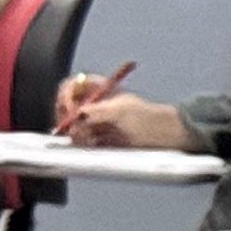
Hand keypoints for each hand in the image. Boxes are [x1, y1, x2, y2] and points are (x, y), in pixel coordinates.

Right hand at [62, 93, 185, 150]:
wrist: (165, 136)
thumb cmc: (148, 117)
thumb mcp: (122, 111)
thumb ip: (98, 112)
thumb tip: (78, 116)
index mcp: (98, 89)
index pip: (70, 87)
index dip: (66, 97)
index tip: (71, 109)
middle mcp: (93, 104)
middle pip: (66, 108)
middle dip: (68, 117)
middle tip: (75, 128)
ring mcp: (95, 121)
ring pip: (72, 126)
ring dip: (78, 132)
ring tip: (93, 137)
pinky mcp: (98, 138)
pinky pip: (81, 140)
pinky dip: (84, 142)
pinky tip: (96, 143)